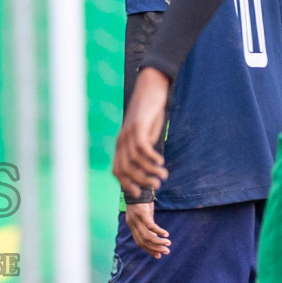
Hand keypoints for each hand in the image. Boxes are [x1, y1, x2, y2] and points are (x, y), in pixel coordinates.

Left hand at [113, 67, 170, 196]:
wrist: (150, 90)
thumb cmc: (149, 115)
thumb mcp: (145, 135)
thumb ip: (144, 150)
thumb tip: (149, 168)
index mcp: (121, 146)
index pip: (117, 171)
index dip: (126, 184)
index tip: (139, 192)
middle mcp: (122, 141)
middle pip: (125, 169)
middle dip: (140, 181)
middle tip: (157, 185)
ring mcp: (128, 134)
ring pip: (134, 161)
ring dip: (149, 171)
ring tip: (163, 175)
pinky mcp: (139, 126)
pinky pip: (142, 148)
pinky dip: (151, 157)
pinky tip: (161, 161)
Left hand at [125, 201, 170, 258]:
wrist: (139, 188)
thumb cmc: (143, 203)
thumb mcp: (145, 216)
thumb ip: (148, 226)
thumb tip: (155, 236)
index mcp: (132, 226)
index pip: (139, 242)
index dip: (149, 250)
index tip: (158, 255)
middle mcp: (132, 224)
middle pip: (143, 241)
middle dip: (155, 248)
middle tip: (166, 251)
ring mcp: (136, 219)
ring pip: (147, 236)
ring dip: (158, 242)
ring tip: (168, 243)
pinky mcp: (142, 213)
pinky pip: (151, 226)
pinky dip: (159, 231)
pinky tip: (166, 234)